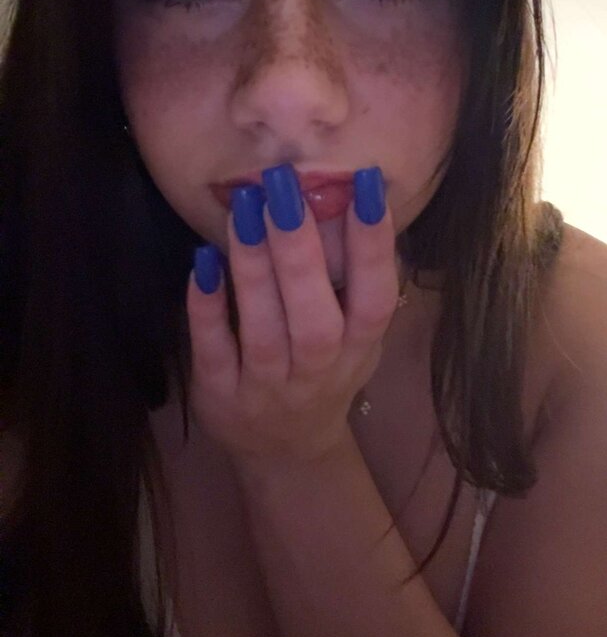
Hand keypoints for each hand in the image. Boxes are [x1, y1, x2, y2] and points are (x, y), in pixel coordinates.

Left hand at [186, 164, 400, 467]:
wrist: (285, 452)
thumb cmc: (325, 372)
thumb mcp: (356, 336)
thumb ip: (358, 280)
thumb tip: (355, 194)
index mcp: (358, 349)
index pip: (374, 298)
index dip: (374, 246)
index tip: (364, 185)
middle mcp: (318, 371)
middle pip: (314, 316)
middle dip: (300, 252)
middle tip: (283, 188)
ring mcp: (267, 388)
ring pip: (263, 329)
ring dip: (253, 267)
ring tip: (246, 208)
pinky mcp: (221, 396)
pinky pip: (213, 350)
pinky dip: (207, 307)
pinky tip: (202, 261)